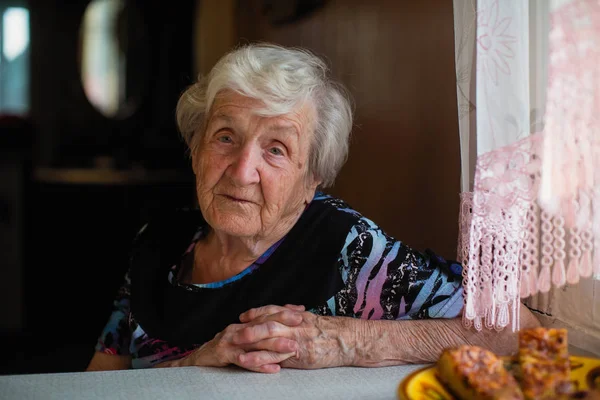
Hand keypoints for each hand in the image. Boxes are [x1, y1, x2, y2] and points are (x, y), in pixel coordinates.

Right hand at [173, 307, 302, 372]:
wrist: (200, 358)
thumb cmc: (227, 348)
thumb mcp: (244, 337)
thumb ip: (261, 331)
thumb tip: (283, 327)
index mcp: (245, 323)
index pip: (267, 314)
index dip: (284, 312)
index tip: (302, 312)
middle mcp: (239, 329)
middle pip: (263, 324)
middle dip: (283, 324)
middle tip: (300, 326)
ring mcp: (231, 341)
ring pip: (256, 343)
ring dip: (275, 346)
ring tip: (292, 349)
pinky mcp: (224, 355)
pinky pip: (244, 360)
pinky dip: (260, 365)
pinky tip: (273, 369)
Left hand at [236, 305, 356, 369]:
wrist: (349, 340)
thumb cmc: (334, 332)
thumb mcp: (314, 321)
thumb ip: (298, 319)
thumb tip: (286, 317)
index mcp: (298, 316)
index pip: (273, 310)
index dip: (257, 312)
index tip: (243, 315)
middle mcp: (295, 325)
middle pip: (267, 322)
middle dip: (249, 326)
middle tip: (233, 330)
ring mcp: (296, 339)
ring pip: (268, 337)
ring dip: (250, 340)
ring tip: (234, 344)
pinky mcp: (298, 355)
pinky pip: (275, 356)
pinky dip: (259, 358)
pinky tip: (247, 361)